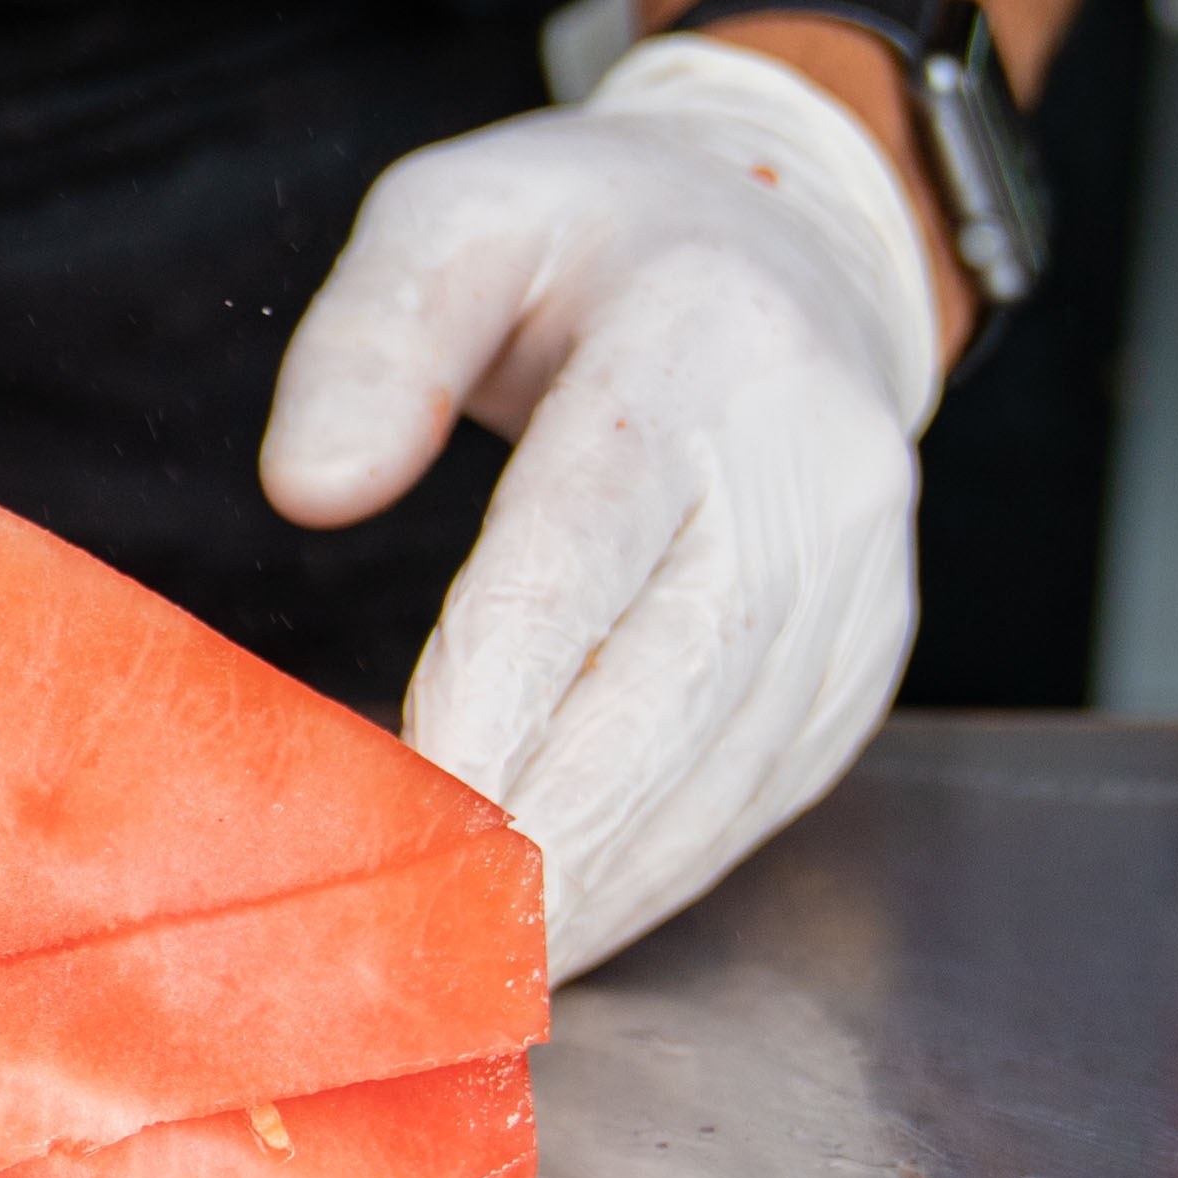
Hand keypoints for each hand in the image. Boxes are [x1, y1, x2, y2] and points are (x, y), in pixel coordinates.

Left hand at [260, 34, 945, 979]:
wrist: (784, 241)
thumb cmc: (583, 239)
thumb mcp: (455, 218)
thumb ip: (374, 340)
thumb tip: (310, 489)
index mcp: (703, 345)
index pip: (592, 534)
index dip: (507, 674)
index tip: (424, 787)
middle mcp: (812, 464)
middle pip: (682, 671)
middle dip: (564, 819)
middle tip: (449, 931)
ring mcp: (861, 565)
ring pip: (737, 748)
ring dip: (619, 867)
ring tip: (495, 958)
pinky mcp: (867, 643)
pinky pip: (771, 774)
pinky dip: (673, 858)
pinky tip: (582, 917)